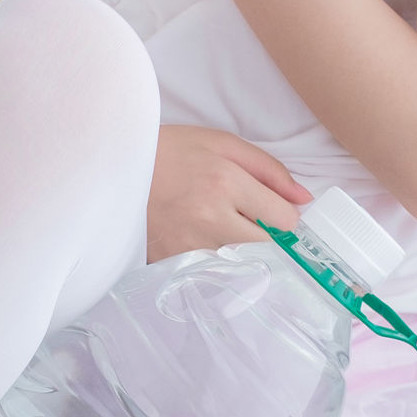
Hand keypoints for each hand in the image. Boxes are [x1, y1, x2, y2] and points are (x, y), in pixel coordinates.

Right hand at [147, 123, 312, 262]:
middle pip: (267, 248)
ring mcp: (188, 245)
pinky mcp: (171, 262)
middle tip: (248, 221)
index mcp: (225, 182)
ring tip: (217, 227)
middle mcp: (210, 218)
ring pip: (241, 264)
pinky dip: (214, 261)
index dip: (284, 216)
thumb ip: (269, 169)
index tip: (271, 211)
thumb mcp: (221, 143)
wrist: (112, 167)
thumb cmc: (169, 151)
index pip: (283, 219)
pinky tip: (198, 239)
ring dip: (240, 250)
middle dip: (267, 237)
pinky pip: (210, 272)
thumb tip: (304, 199)